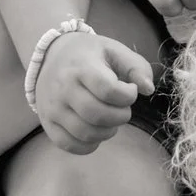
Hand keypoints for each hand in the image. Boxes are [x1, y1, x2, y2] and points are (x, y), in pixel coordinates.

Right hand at [32, 24, 152, 153]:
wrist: (50, 56)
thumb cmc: (88, 54)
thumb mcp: (113, 50)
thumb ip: (136, 67)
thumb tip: (148, 89)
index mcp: (81, 67)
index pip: (109, 90)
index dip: (128, 96)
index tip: (130, 90)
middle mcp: (63, 89)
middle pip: (97, 115)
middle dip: (120, 116)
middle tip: (123, 108)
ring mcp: (52, 108)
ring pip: (85, 133)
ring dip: (108, 131)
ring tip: (111, 119)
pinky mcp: (47, 123)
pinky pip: (69, 145)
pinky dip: (89, 145)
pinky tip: (96, 131)